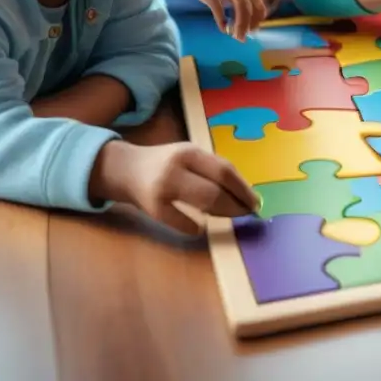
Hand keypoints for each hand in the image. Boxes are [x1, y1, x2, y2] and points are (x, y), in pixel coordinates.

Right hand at [90, 141, 259, 235]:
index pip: (225, 170)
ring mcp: (163, 189)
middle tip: (248, 212)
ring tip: (231, 215)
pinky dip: (194, 227)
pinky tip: (200, 228)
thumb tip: (245, 192)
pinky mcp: (152, 209)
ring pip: (203, 203)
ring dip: (223, 213)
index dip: (243, 188)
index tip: (256, 200)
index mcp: (190, 152)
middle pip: (216, 189)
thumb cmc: (166, 164)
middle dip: (237, 204)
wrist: (123, 170)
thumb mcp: (188, 157)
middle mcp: (177, 168)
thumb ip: (212, 169)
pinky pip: (181, 222)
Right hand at [179, 0, 265, 39]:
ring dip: (239, 25)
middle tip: (244, 37)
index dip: (257, 17)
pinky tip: (222, 28)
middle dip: (248, 24)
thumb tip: (250, 16)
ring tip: (235, 36)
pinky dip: (221, 21)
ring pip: (238, 6)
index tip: (255, 29)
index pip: (257, 0)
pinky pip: (218, 8)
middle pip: (248, 5)